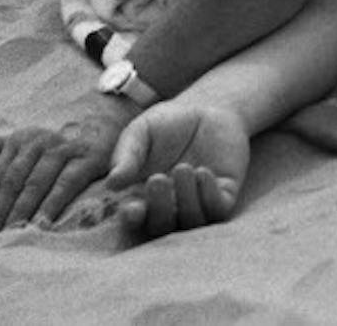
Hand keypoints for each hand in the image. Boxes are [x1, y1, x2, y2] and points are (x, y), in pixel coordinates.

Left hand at [0, 101, 132, 230]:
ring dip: (23, 212)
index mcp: (22, 137)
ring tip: (12, 237)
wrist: (107, 108)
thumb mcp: (30, 132)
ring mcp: (64, 148)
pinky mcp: (89, 157)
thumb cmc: (63, 127)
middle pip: (14, 182)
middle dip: (1, 212)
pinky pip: (66, 185)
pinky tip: (44, 225)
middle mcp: (40, 141)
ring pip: (36, 185)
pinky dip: (53, 205)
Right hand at [107, 100, 252, 236]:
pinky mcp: (224, 195)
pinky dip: (209, 195)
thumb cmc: (167, 124)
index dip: (132, 220)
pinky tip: (203, 172)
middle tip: (158, 179)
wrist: (207, 109)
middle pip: (162, 226)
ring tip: (183, 168)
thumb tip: (112, 184)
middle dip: (159, 208)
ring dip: (186, 199)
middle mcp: (169, 206)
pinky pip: (217, 209)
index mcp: (142, 197)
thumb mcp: (141, 133)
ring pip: (191, 221)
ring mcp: (197, 202)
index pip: (135, 219)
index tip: (130, 208)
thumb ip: (127, 156)